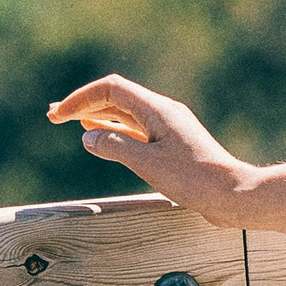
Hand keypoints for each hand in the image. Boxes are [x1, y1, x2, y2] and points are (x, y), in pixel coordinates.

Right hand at [47, 74, 250, 221]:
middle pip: (116, 99)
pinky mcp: (171, 144)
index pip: (111, 90)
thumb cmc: (194, 180)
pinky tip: (100, 135)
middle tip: (53, 115)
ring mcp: (167, 128)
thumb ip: (115, 146)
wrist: (231, 195)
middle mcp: (162, 112)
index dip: (81, 99)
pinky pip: (135, 130)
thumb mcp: (147, 164)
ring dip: (97, 116)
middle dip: (84, 104)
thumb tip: (89, 136)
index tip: (59, 116)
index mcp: (157, 109)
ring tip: (69, 121)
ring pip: (125, 115)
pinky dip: (114, 130)